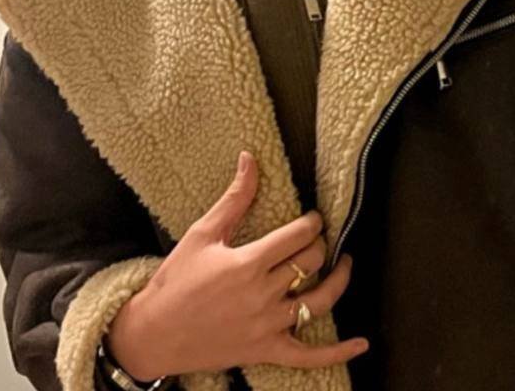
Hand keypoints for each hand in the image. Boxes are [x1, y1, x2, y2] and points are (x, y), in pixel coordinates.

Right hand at [106, 153, 368, 378]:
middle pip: (310, 263)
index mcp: (248, 263)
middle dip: (320, 245)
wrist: (153, 334)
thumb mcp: (203, 233)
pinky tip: (361, 343)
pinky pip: (309, 356)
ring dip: (338, 280)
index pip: (298, 236)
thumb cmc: (175, 281)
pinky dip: (337, 352)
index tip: (314, 217)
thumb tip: (250, 158)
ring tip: (344, 263)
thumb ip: (234, 198)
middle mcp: (262, 295)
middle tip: (319, 238)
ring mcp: (266, 326)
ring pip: (319, 302)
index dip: (312, 222)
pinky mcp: (265, 351)